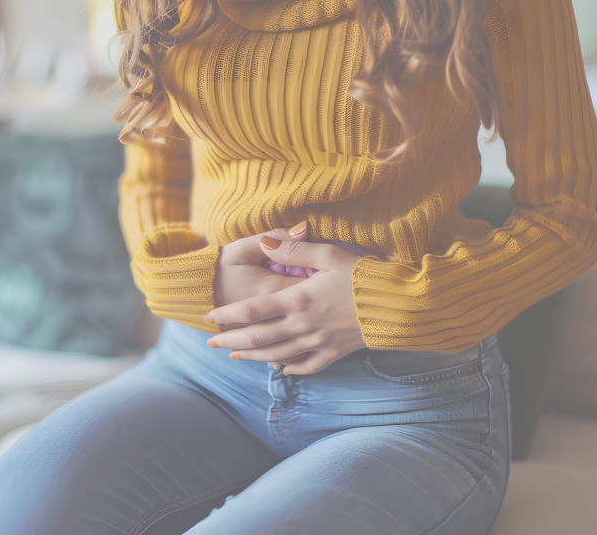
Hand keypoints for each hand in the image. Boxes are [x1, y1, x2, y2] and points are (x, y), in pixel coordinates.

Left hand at [205, 235, 366, 375]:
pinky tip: (281, 368)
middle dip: (231, 340)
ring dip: (252, 356)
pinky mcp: (335, 352)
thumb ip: (296, 248)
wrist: (400, 305)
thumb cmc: (365, 275)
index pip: (253, 310)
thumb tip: (266, 241)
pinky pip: (308, 365)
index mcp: (298, 300)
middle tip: (210, 343)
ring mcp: (319, 342)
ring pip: (277, 354)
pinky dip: (291, 368)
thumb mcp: (330, 254)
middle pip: (259, 337)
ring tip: (234, 355)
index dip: (228, 314)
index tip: (208, 315)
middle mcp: (304, 325)